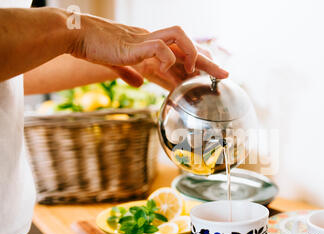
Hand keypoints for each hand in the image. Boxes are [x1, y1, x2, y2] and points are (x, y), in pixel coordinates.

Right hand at [70, 14, 226, 86]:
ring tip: (194, 72)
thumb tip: (137, 84)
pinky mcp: (135, 44)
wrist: (75, 35)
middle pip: (187, 46)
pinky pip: (159, 47)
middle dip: (208, 61)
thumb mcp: (116, 63)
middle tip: (225, 75)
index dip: (196, 65)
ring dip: (191, 54)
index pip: (180, 54)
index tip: (209, 78)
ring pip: (179, 37)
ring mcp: (145, 40)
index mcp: (150, 46)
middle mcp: (152, 41)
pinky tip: (166, 70)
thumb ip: (129, 72)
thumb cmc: (94, 47)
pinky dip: (167, 59)